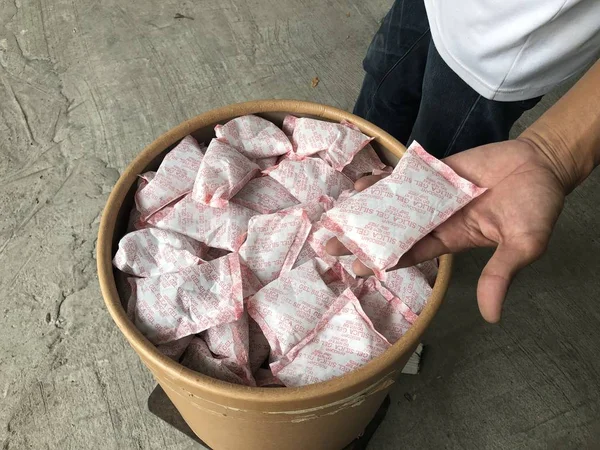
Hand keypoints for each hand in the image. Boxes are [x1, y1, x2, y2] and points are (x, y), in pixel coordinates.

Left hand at [327, 139, 566, 322]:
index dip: (382, 260)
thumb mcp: (523, 245)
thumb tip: (492, 316)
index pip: (410, 253)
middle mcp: (436, 220)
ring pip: (393, 204)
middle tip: (328, 246)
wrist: (541, 164)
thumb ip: (502, 274)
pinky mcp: (436, 171)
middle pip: (392, 231)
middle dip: (363, 238)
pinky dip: (385, 180)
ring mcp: (433, 194)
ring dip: (365, 209)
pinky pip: (405, 177)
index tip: (354, 267)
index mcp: (451, 240)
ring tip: (334, 215)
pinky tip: (360, 184)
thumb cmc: (536, 206)